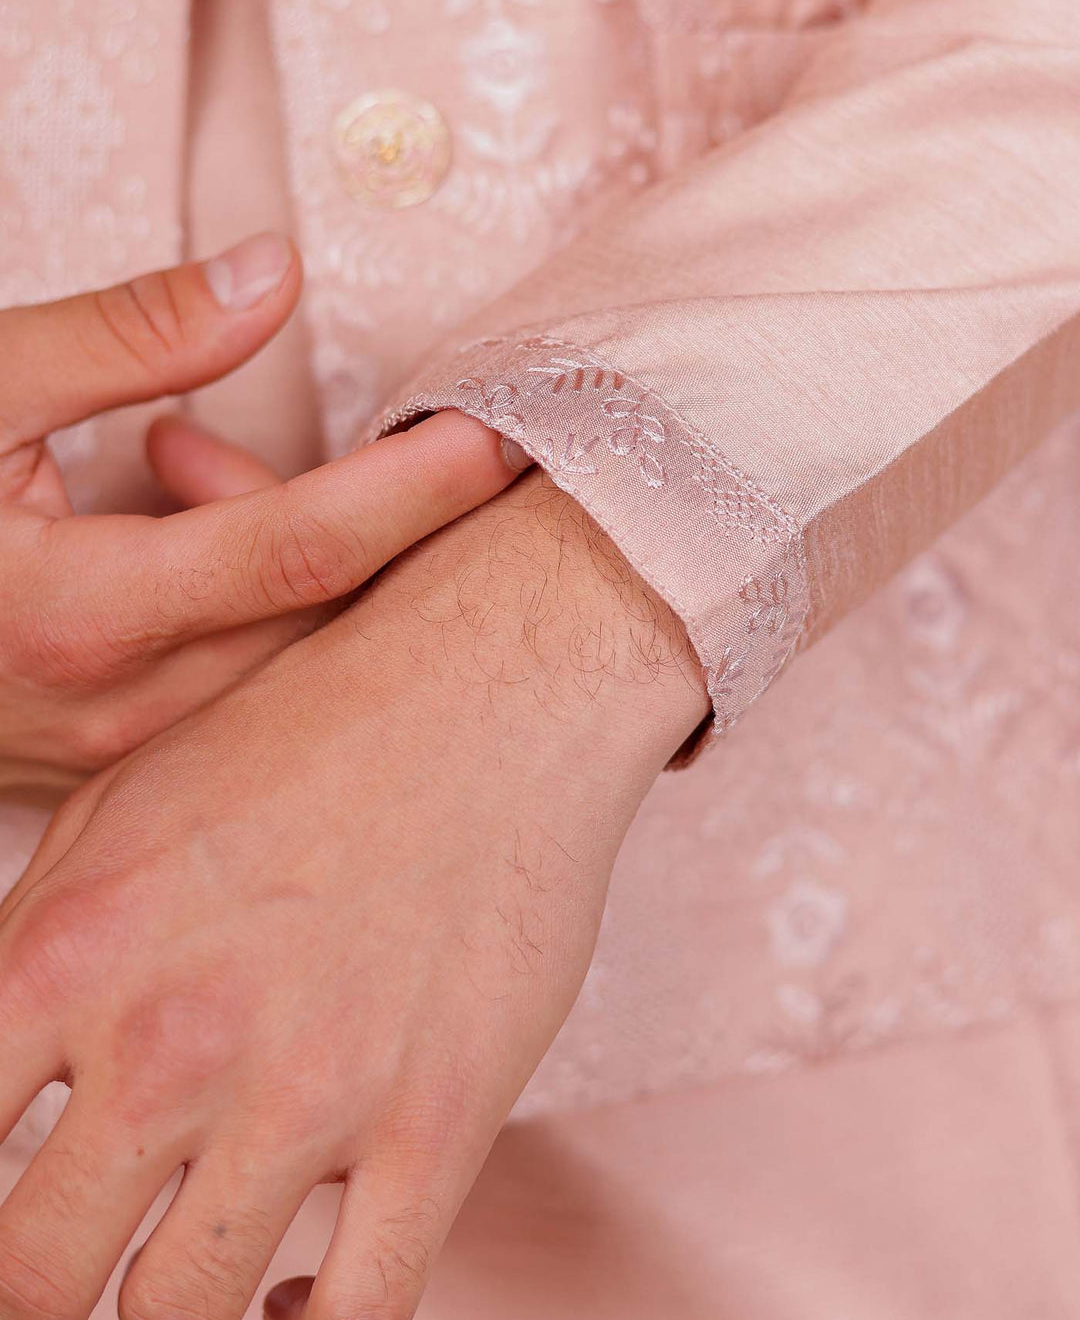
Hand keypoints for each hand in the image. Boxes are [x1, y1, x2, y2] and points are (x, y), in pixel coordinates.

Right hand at [0, 233, 525, 771]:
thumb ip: (123, 335)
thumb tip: (275, 272)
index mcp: (76, 615)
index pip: (304, 550)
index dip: (421, 488)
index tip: (512, 434)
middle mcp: (109, 711)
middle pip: (322, 621)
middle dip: (386, 522)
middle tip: (432, 432)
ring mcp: (107, 755)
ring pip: (285, 662)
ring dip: (303, 553)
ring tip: (205, 454)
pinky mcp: (97, 762)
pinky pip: (233, 685)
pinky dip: (253, 598)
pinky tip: (178, 509)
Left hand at [0, 473, 707, 1319]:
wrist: (495, 682)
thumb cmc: (310, 728)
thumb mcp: (122, 805)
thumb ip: (31, 946)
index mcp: (70, 952)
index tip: (5, 1229)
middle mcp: (171, 1039)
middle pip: (34, 1279)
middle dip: (39, 1297)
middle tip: (67, 1275)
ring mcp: (309, 1092)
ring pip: (177, 1318)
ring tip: (163, 1292)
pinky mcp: (437, 1122)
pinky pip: (355, 1316)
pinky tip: (280, 1308)